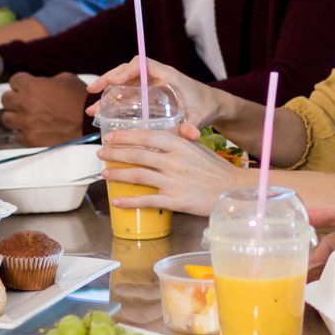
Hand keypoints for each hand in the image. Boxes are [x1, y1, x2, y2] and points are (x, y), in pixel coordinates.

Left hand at [0, 73, 90, 145]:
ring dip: (15, 116)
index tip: (25, 87)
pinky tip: (34, 128)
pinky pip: (17, 134)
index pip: (13, 81)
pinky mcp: (29, 139)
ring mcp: (25, 123)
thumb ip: (46, 80)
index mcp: (31, 86)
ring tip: (27, 116)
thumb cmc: (80, 100)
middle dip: (15, 99)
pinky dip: (23, 131)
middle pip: (5, 99)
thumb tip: (40, 84)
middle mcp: (24, 104)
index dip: (21, 83)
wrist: (90, 125)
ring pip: (7, 118)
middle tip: (25, 101)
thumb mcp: (65, 79)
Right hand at [92, 55, 227, 125]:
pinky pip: (128, 93)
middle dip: (108, 79)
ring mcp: (151, 85)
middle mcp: (156, 77)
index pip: (142, 64)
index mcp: (168, 75)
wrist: (212, 105)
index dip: (126, 70)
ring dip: (107, 92)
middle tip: (92, 91)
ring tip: (92, 108)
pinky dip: (114, 101)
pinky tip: (102, 115)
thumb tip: (190, 135)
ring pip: (124, 83)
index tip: (113, 81)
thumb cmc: (206, 105)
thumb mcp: (200, 116)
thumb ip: (193, 125)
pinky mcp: (148, 94)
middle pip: (127, 71)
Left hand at [97, 125, 226, 216]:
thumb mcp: (198, 148)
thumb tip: (162, 133)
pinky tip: (117, 201)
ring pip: (137, 175)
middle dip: (115, 153)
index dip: (125, 136)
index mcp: (179, 145)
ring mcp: (173, 181)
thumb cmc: (216, 169)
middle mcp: (173, 161)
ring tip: (105, 174)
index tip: (110, 136)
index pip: (146, 136)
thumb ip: (180, 140)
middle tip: (101, 153)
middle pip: (137, 155)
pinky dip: (129, 201)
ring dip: (118, 174)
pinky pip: (147, 200)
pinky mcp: (175, 200)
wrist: (233, 190)